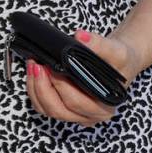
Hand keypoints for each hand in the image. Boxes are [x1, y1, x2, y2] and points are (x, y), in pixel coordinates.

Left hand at [25, 29, 140, 126]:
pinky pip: (43, 106)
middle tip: (37, 65)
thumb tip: (81, 37)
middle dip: (43, 86)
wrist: (116, 62)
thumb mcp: (116, 51)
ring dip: (35, 88)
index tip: (51, 67)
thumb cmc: (118, 61)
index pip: (77, 102)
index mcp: (105, 106)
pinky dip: (34, 90)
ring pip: (47, 109)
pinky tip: (34, 72)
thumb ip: (100, 44)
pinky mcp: (63, 108)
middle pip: (58, 110)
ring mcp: (75, 115)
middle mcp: (90, 115)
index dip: (60, 86)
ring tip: (33, 65)